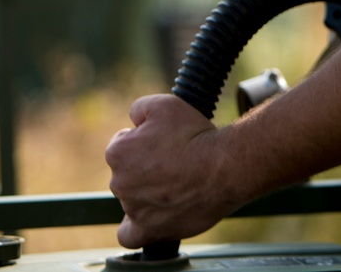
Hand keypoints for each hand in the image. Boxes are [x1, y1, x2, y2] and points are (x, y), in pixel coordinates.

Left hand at [105, 94, 230, 247]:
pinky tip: (150, 218)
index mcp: (117, 152)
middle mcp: (118, 182)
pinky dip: (136, 228)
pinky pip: (129, 235)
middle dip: (147, 166)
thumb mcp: (165, 103)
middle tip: (177, 161)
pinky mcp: (149, 230)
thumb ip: (139, 108)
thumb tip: (133, 119)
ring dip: (149, 192)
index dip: (147, 140)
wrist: (223, 165)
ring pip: (133, 199)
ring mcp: (133, 208)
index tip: (167, 141)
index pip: (124, 144)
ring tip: (179, 184)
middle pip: (128, 172)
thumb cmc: (195, 134)